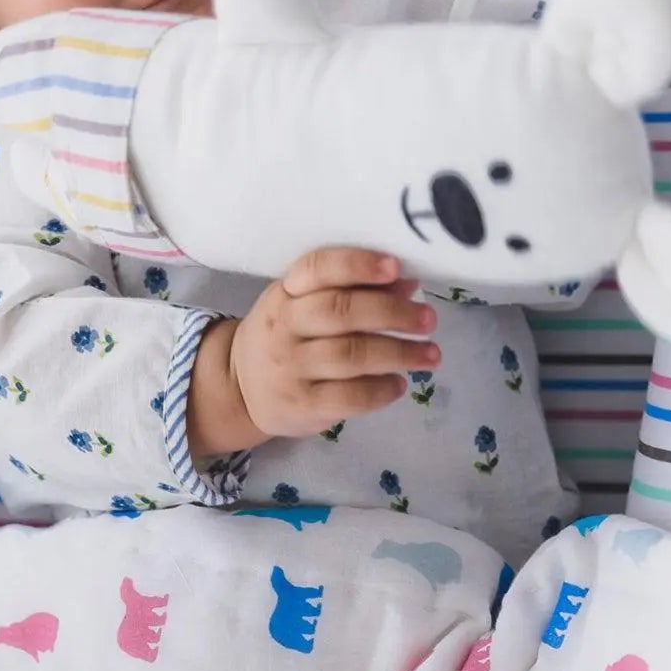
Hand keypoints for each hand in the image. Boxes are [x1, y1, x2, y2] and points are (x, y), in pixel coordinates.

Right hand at [187, 248, 438, 454]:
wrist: (240, 389)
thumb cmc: (286, 337)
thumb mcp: (304, 306)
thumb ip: (352, 292)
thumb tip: (407, 283)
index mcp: (286, 293)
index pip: (318, 268)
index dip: (358, 265)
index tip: (396, 268)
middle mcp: (284, 327)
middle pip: (342, 313)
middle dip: (393, 314)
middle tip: (428, 320)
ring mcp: (291, 369)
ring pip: (351, 356)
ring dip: (399, 354)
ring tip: (430, 354)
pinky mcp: (301, 405)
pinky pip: (348, 397)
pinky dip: (380, 390)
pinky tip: (399, 384)